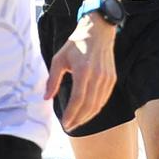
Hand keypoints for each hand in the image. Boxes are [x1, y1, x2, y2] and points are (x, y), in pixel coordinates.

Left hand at [46, 15, 117, 130]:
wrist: (98, 31)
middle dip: (79, 119)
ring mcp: (107, 78)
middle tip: (69, 127)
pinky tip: (87, 112)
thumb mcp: (59, 59)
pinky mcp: (112, 78)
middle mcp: (97, 76)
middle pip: (89, 106)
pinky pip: (104, 99)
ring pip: (98, 104)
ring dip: (87, 117)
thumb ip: (52, 80)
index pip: (78, 100)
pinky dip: (96, 108)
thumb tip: (46, 98)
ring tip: (77, 123)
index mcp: (83, 71)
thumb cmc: (76, 44)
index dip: (71, 114)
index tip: (64, 124)